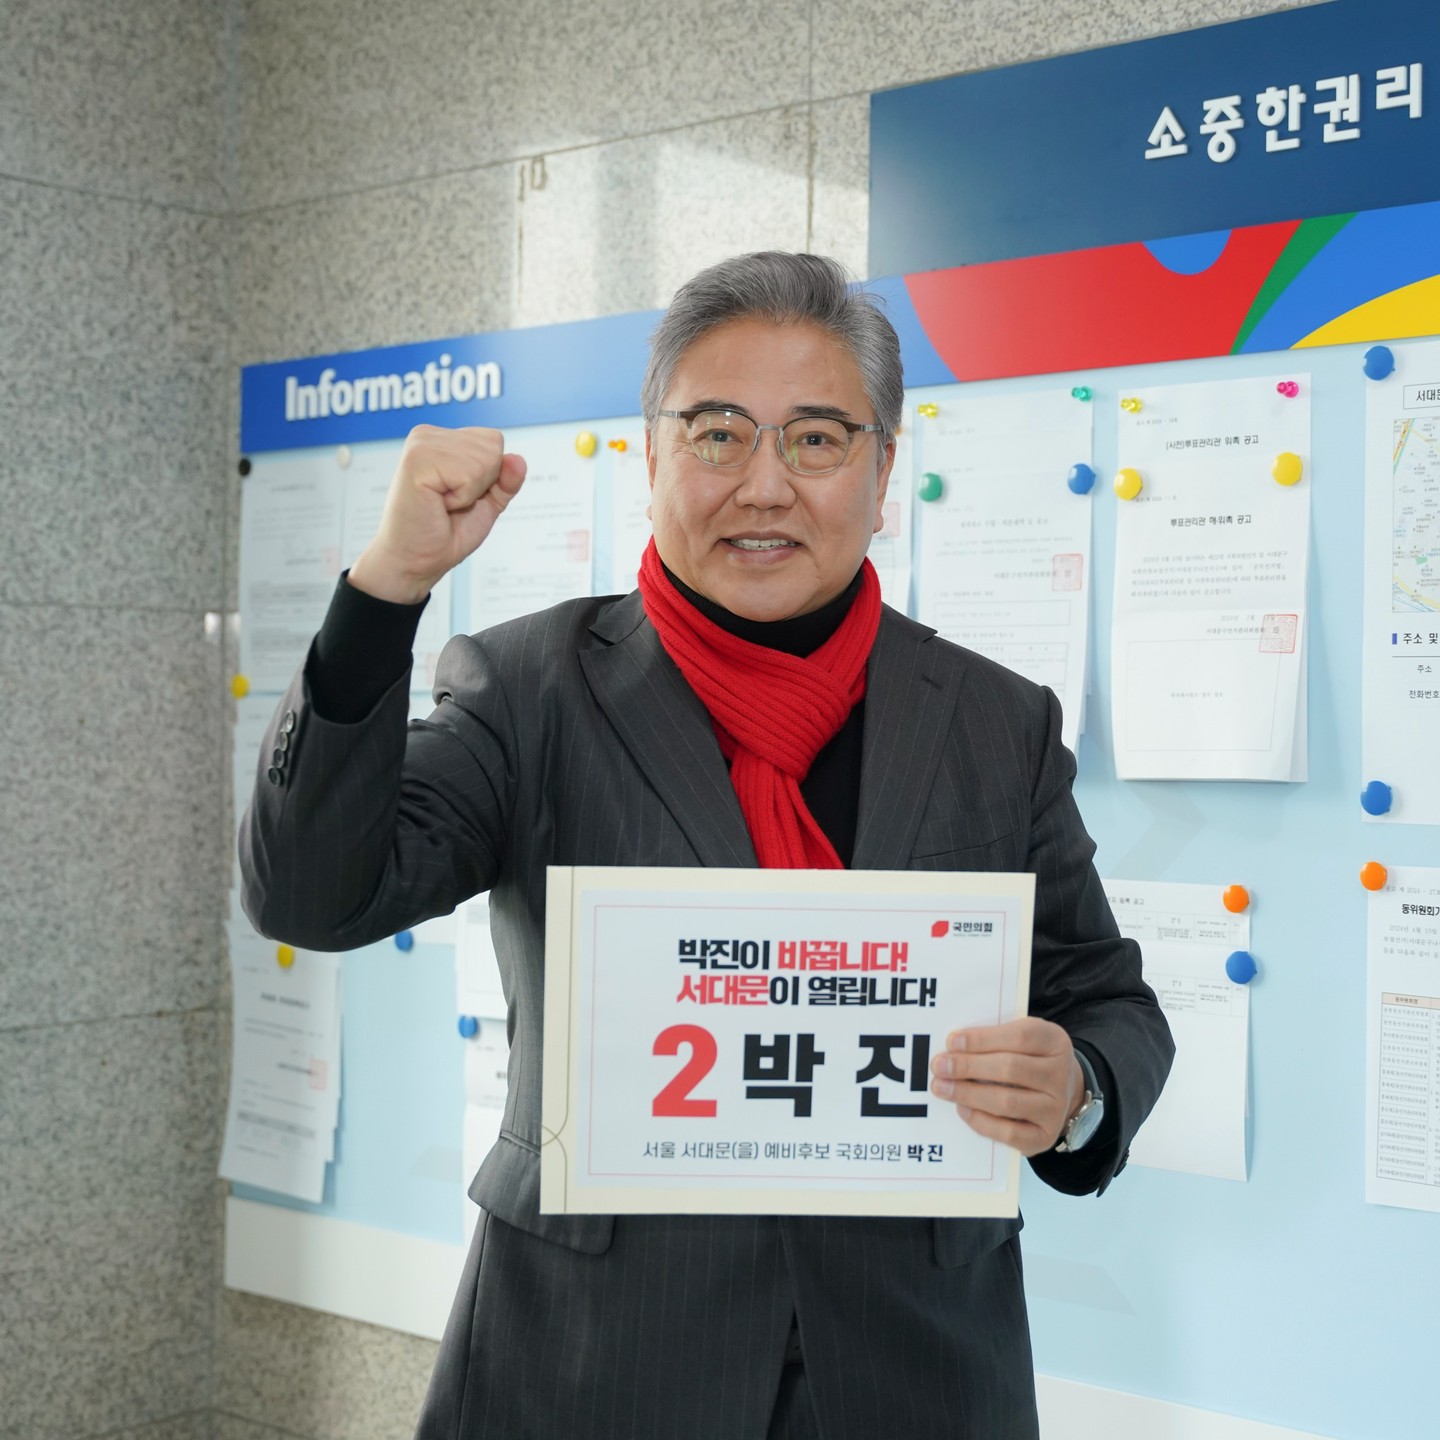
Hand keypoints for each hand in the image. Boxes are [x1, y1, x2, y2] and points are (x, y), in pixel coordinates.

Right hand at [349, 425, 526, 603]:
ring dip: (469, 493)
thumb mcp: (487, 503)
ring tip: (441, 504)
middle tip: (449, 503)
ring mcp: (421, 444)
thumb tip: (518, 459)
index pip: (494, 440)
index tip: (458, 495)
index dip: (489, 477)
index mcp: (441, 439)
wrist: (416, 561)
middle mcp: (428, 435)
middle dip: (481, 485)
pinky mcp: (417, 460)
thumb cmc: (445, 532)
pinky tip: (436, 503)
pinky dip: (461, 498)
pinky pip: (469, 474)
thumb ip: (506, 480)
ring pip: (484, 460)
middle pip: (493, 447)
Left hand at [929, 1018, 1084, 1156]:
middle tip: (939, 1066)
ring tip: (942, 1087)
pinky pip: (1009, 1132)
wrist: (1060, 1091)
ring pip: (1007, 1101)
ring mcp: (1056, 1108)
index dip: (982, 1039)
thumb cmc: (1028, 1058)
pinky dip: (981, 1121)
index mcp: (1054, 1041)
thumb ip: (993, 1038)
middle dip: (968, 1067)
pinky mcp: (1045, 1136)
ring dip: (968, 1094)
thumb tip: (952, 1048)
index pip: (1019, 1038)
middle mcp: (1060, 1075)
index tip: (951, 1041)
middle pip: (1010, 1069)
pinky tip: (962, 1109)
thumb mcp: (1019, 1038)